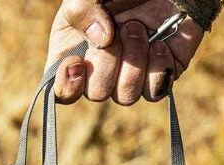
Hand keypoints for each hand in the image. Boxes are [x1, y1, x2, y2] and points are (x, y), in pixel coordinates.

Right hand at [48, 1, 204, 104]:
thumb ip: (82, 10)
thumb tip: (101, 41)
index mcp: (75, 51)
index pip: (64, 91)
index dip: (68, 86)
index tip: (77, 63)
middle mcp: (101, 70)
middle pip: (97, 93)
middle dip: (108, 61)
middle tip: (119, 30)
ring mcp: (131, 76)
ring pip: (126, 96)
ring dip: (134, 60)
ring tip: (139, 29)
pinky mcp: (159, 76)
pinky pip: (155, 91)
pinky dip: (158, 68)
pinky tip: (159, 44)